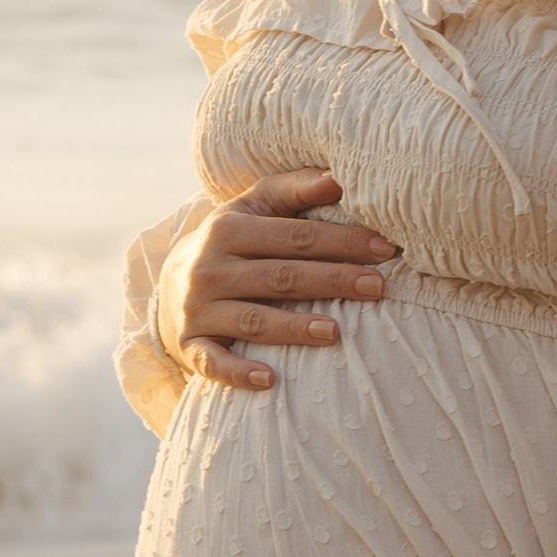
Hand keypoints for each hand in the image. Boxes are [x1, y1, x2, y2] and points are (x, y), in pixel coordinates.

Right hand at [159, 170, 397, 390]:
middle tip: (378, 288)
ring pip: (252, 320)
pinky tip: (270, 380)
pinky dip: (239, 372)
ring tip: (335, 333)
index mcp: (228, 229)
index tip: (384, 249)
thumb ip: (295, 188)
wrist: (173, 280)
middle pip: (280, 277)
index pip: (294, 236)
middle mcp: (210, 269)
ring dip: (293, 327)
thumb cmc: (232, 240)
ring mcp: (198, 310)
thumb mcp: (254, 207)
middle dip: (332, 281)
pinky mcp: (190, 346)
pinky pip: (213, 362)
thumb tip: (340, 176)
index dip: (341, 242)